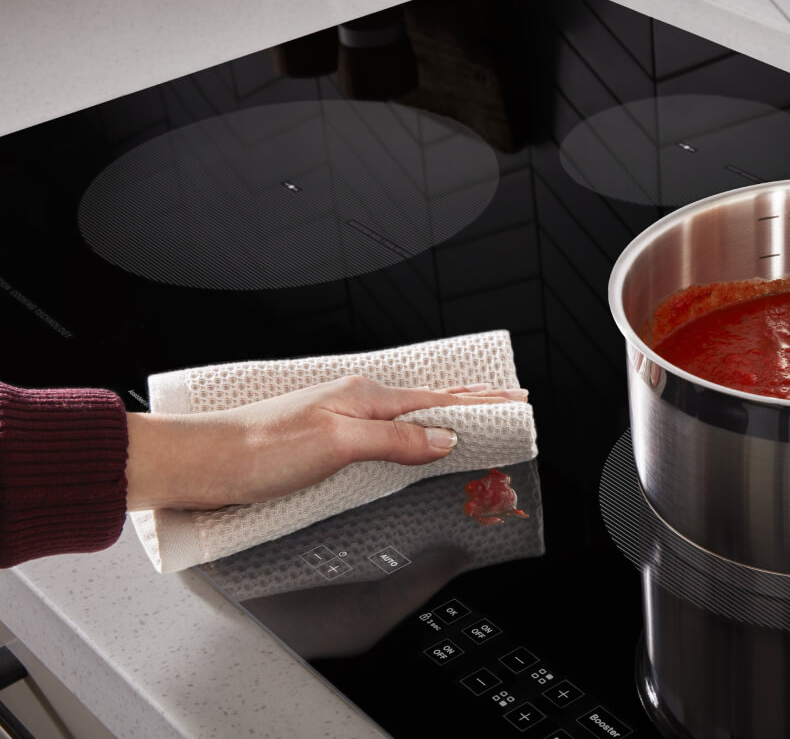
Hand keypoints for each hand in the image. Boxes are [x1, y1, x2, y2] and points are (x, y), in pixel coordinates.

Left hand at [124, 375, 526, 510]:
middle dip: (472, 402)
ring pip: (409, 415)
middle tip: (509, 402)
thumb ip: (395, 442)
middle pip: (429, 401)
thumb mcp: (338, 445)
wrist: (202, 464)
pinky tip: (414, 438)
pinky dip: (414, 433)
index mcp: (364, 397)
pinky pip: (387, 432)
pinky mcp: (325, 441)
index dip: (480, 402)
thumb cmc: (257, 452)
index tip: (515, 401)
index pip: (438, 400)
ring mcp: (339, 419)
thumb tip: (444, 439)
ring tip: (474, 414)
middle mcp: (354, 402)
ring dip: (445, 416)